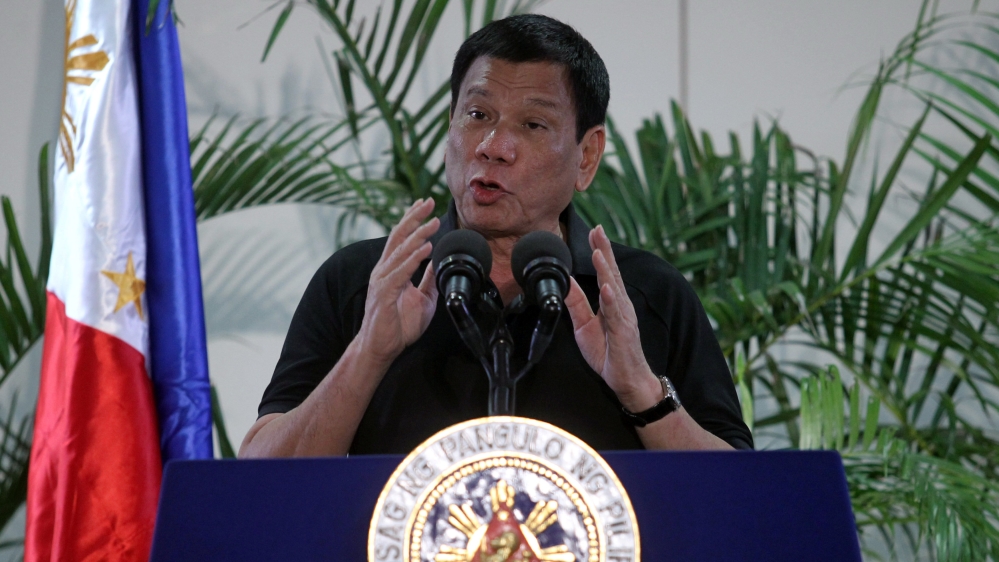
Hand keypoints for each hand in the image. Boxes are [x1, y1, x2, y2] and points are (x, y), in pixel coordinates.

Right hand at [357, 198, 439, 364]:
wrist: (382, 349)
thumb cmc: (398, 325)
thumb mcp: (422, 298)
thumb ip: (427, 278)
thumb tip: (438, 261)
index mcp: (391, 270)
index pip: (400, 238)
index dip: (411, 219)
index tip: (424, 203)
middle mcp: (384, 271)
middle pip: (398, 237)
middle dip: (414, 217)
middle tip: (428, 201)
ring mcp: (383, 281)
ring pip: (401, 252)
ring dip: (418, 235)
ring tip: (433, 222)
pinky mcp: (385, 295)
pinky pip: (400, 273)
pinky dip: (414, 259)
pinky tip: (426, 249)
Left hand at [564, 225, 661, 411]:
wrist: (627, 380)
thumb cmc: (609, 353)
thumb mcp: (584, 326)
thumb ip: (576, 303)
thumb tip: (565, 282)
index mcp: (612, 302)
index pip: (606, 272)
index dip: (600, 251)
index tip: (593, 232)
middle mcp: (621, 305)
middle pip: (612, 273)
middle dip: (604, 250)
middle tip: (598, 230)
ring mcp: (624, 318)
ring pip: (614, 289)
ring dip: (606, 270)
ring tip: (598, 252)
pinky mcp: (624, 333)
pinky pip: (616, 315)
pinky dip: (611, 300)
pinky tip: (607, 288)